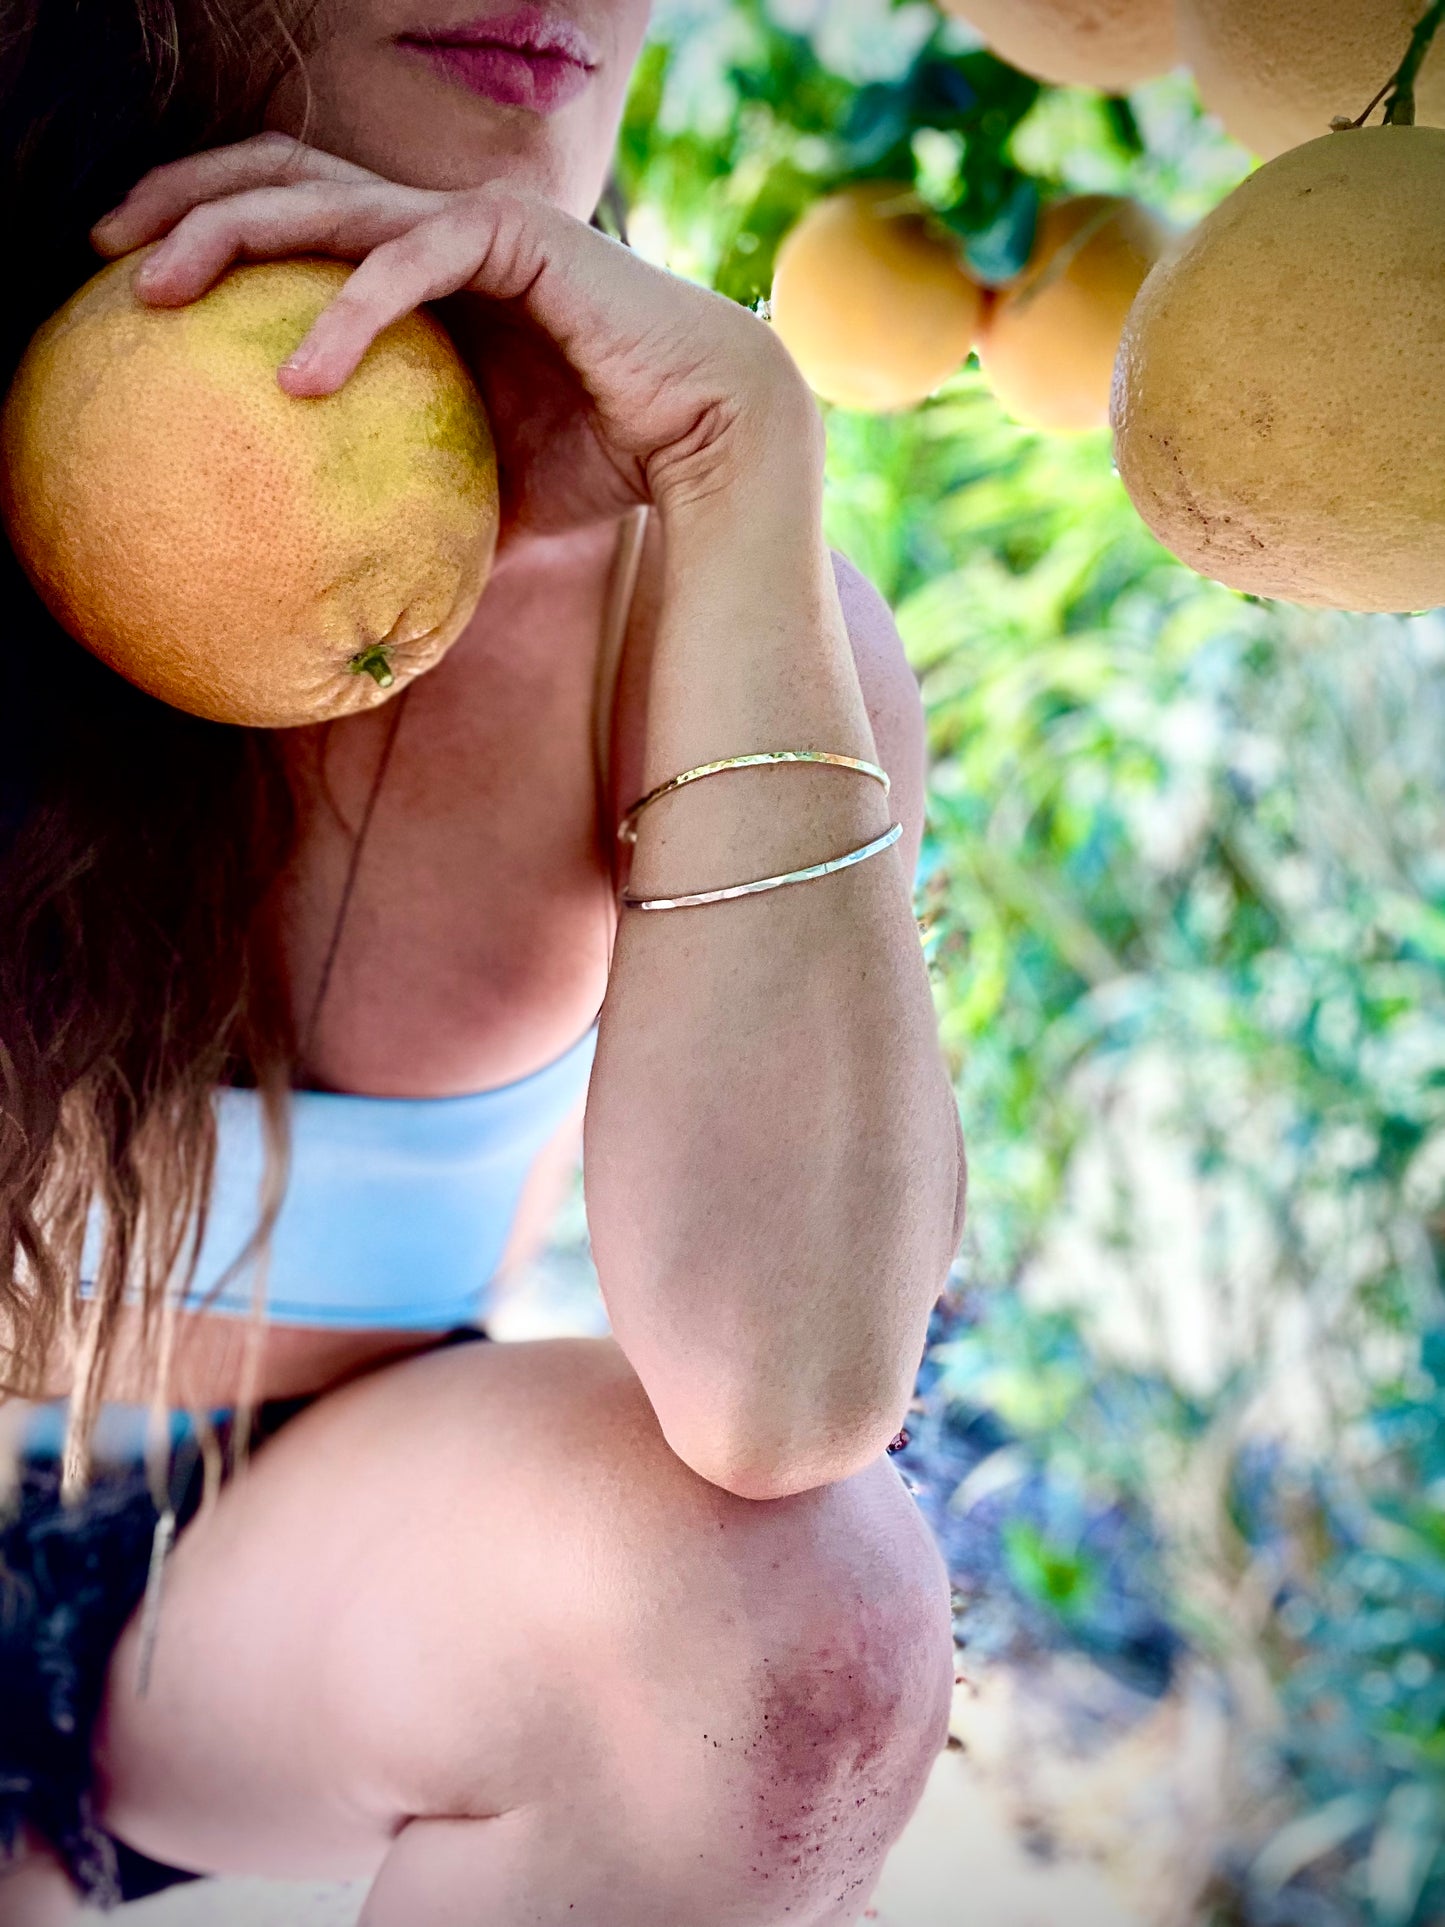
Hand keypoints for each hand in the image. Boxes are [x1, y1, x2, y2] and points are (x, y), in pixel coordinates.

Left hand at [88, 132, 821, 553]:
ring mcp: (480, 222)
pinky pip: (411, 256)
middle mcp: (446, 228)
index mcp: (432, 269)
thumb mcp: (484, 485)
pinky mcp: (521, 238)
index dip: (219, 227)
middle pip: (290, 174)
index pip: (305, 216)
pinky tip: (297, 375)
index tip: (143, 285)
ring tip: (159, 293)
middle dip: (189, 197)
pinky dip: (350, 308)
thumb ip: (417, 494)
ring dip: (232, 231)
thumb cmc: (612, 468)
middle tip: (108, 250)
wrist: (717, 449)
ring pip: (328, 196)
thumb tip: (354, 580)